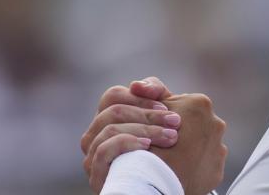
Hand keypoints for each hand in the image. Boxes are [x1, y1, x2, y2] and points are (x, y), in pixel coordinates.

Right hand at [81, 77, 180, 191]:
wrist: (164, 192)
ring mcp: (92, 158)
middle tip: (176, 122)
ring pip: (110, 128)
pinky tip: (148, 146)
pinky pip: (103, 151)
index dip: (140, 97)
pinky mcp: (97, 176)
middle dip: (148, 114)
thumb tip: (138, 85)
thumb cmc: (165, 158)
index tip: (166, 107)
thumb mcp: (162, 123)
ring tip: (171, 137)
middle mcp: (95, 137)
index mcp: (107, 122)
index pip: (113, 96)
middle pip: (113, 110)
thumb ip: (155, 97)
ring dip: (144, 129)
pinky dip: (126, 143)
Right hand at [155, 93, 227, 194]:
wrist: (155, 180)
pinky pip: (204, 163)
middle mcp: (216, 123)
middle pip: (193, 123)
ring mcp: (218, 148)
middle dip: (181, 130)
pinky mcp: (217, 170)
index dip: (165, 114)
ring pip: (200, 143)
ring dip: (189, 147)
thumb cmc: (149, 142)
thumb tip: (141, 86)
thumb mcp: (147, 108)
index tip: (157, 125)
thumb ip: (154, 94)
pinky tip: (179, 168)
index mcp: (200, 103)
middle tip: (162, 141)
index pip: (181, 104)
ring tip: (170, 156)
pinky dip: (193, 165)